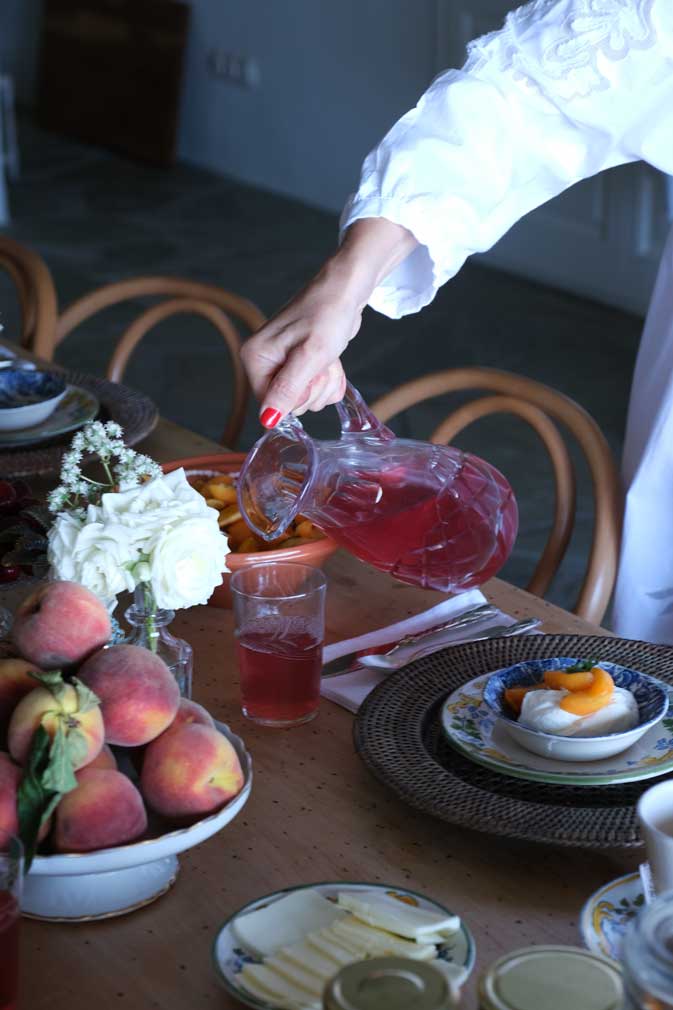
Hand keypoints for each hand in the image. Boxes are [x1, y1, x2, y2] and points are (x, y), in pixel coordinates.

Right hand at [240, 259, 361, 423]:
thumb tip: (266, 420)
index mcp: (255, 358)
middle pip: (289, 403)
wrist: (346, 290)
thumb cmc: (327, 314)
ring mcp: (282, 363)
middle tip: (321, 361)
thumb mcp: (309, 356)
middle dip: (314, 388)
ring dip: (324, 382)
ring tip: (327, 356)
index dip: (298, 396)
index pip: (270, 403)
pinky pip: (315, 389)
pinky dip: (328, 378)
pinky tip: (331, 359)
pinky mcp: (300, 364)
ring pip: (306, 398)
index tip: (311, 372)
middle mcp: (263, 362)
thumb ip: (287, 390)